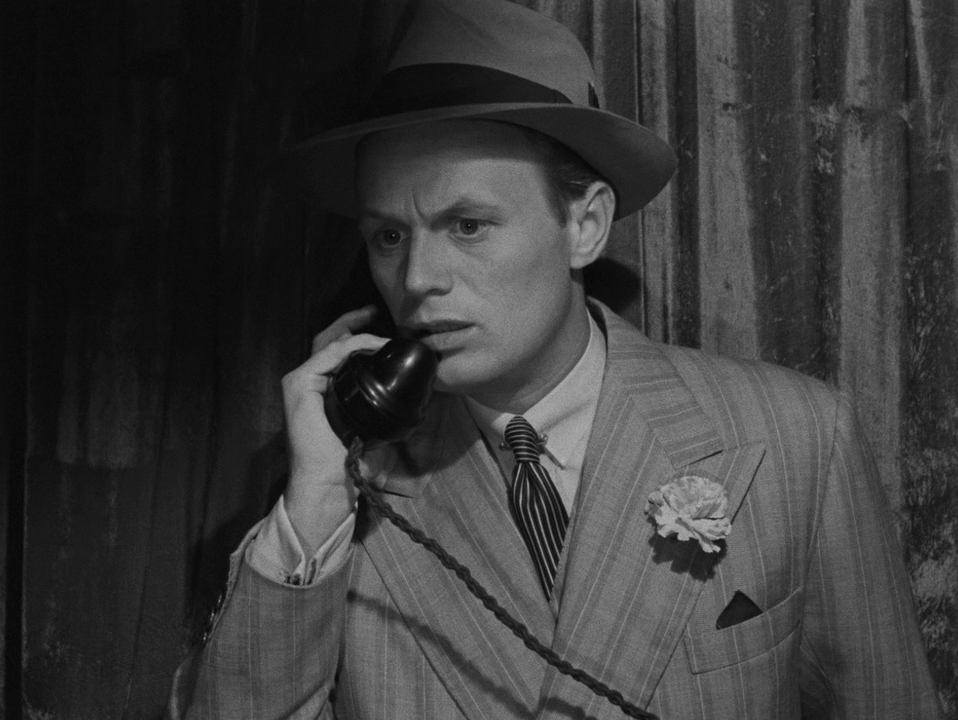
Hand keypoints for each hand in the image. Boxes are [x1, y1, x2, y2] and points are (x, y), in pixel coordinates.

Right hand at [281, 306, 387, 551]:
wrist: (330, 483)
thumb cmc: (352, 460)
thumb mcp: (377, 427)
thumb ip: (389, 409)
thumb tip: (421, 397)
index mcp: (327, 391)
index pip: (340, 355)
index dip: (359, 337)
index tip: (385, 332)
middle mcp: (311, 383)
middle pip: (330, 341)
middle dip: (352, 322)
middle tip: (374, 310)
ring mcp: (302, 382)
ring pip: (328, 342)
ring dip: (355, 331)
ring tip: (377, 325)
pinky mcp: (298, 385)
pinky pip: (327, 355)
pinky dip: (350, 345)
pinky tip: (371, 345)